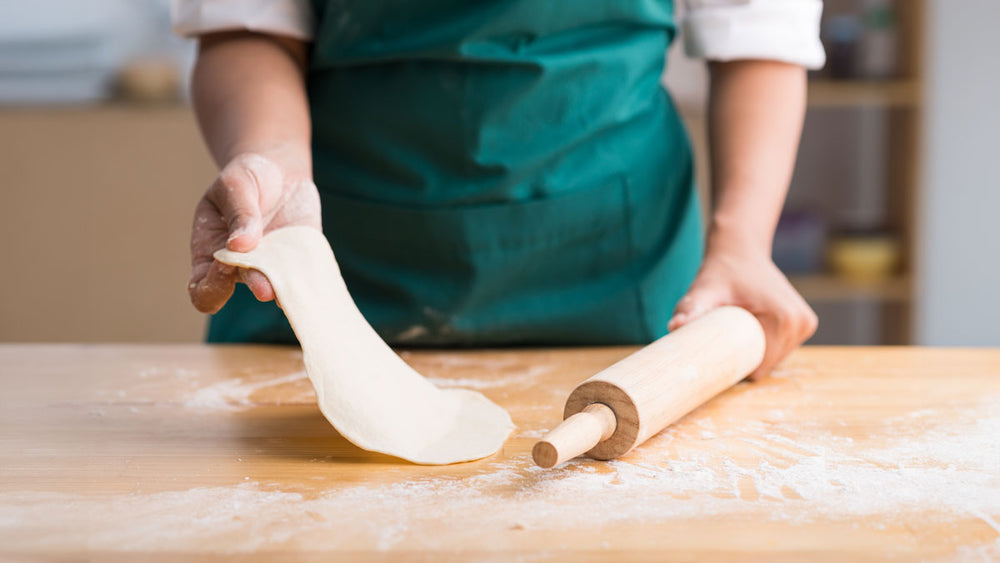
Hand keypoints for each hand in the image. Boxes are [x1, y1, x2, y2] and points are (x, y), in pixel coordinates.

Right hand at [188, 149, 320, 313]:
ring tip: (290, 292)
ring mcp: (272, 266)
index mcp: (212, 252)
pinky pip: (306, 275)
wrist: (277, 170)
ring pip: (276, 287)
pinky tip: (317, 284)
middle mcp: (241, 266)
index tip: (224, 266)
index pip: (202, 286)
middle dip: (255, 287)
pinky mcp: (300, 259)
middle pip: (245, 290)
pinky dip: (311, 281)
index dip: (211, 286)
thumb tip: (240, 245)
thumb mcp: (236, 185)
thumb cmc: (246, 178)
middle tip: (265, 289)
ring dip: (284, 291)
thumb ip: (239, 212)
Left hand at [667, 240, 817, 379]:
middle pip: (767, 365)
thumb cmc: (721, 272)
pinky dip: (761, 344)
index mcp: (785, 319)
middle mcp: (801, 322)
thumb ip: (690, 309)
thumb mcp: (704, 291)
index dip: (733, 369)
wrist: (740, 250)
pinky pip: (778, 348)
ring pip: (773, 358)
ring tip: (731, 335)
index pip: (759, 367)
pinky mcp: (803, 323)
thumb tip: (674, 327)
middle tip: (716, 344)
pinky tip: (745, 332)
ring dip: (752, 352)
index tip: (711, 360)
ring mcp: (805, 324)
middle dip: (742, 360)